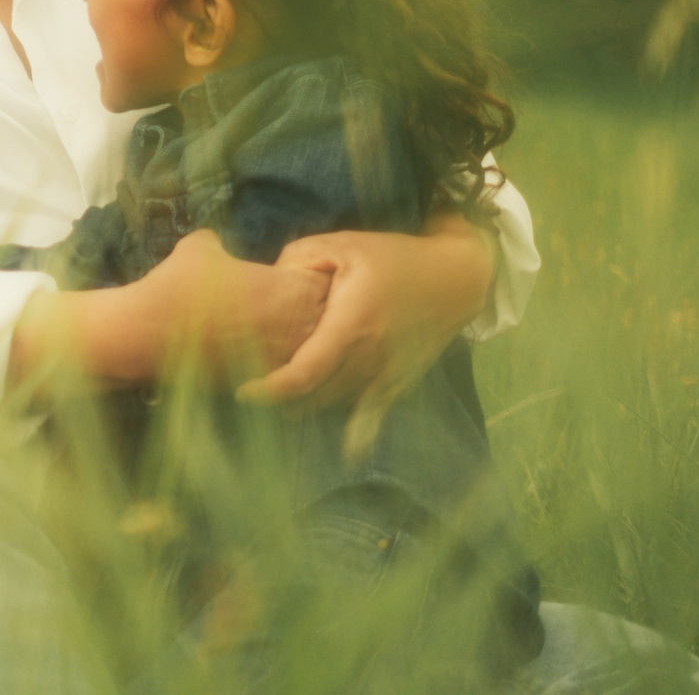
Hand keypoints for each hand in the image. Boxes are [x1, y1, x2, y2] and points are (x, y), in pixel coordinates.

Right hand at [137, 229, 328, 378]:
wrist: (150, 330)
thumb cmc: (179, 283)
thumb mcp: (200, 246)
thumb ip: (221, 243)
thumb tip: (219, 245)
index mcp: (291, 289)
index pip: (331, 284)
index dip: (315, 280)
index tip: (295, 278)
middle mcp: (297, 326)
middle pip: (331, 321)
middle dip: (316, 314)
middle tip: (288, 307)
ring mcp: (283, 357)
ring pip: (314, 353)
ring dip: (302, 343)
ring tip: (276, 333)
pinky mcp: (264, 381)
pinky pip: (289, 376)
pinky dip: (280, 367)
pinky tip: (256, 356)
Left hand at [239, 217, 493, 452]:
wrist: (455, 279)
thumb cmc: (392, 258)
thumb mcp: (340, 245)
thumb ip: (296, 259)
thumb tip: (269, 280)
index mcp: (352, 324)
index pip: (306, 371)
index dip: (272, 388)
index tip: (244, 391)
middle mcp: (371, 357)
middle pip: (316, 395)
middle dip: (281, 399)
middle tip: (253, 390)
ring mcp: (389, 374)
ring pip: (337, 404)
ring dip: (307, 406)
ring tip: (280, 400)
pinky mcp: (401, 382)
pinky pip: (375, 414)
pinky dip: (358, 433)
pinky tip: (348, 452)